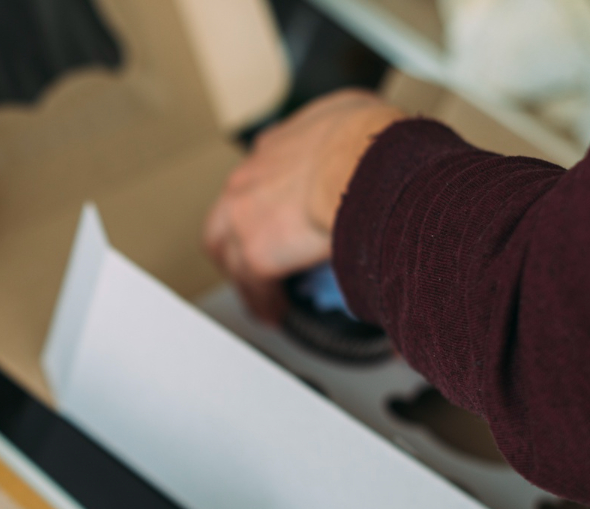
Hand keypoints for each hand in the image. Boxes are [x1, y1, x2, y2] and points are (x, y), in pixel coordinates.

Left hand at [203, 89, 405, 323]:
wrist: (361, 164)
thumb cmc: (366, 141)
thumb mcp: (351, 115)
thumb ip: (343, 133)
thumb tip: (365, 148)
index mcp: (272, 149)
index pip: (254, 180)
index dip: (264, 203)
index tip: (276, 219)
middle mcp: (249, 180)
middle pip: (222, 219)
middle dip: (232, 242)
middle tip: (251, 262)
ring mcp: (245, 218)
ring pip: (228, 256)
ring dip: (244, 277)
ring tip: (262, 296)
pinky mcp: (257, 255)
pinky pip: (252, 287)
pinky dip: (263, 302)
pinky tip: (275, 311)